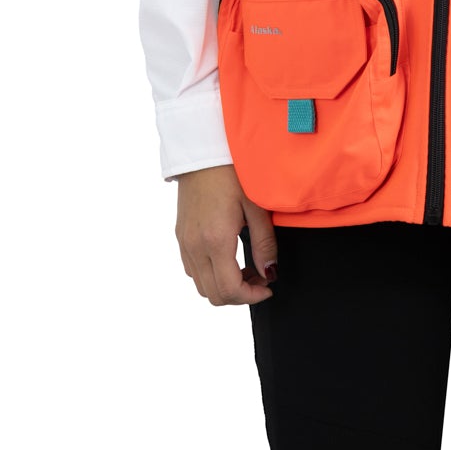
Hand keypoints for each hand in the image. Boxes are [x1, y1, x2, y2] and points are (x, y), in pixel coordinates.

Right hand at [174, 163, 278, 306]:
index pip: (229, 289)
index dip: (251, 296)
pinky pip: (192, 270)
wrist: (204, 153)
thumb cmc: (233, 174)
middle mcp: (195, 246)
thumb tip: (270, 273)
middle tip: (260, 278)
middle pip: (214, 295)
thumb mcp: (256, 206)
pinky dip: (210, 275)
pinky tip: (228, 259)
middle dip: (240, 295)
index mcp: (216, 240)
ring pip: (201, 286)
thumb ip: (264, 243)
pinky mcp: (180, 236)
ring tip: (246, 269)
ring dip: (224, 287)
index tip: (268, 287)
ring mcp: (184, 243)